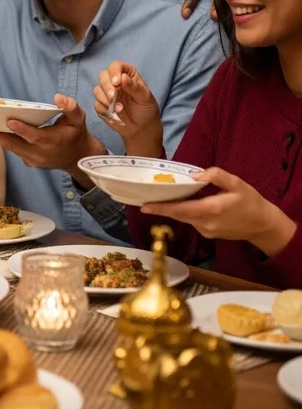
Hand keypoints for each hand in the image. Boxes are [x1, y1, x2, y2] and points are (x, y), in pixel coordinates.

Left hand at [0, 95, 104, 185]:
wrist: (78, 159)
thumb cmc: (76, 134)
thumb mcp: (78, 119)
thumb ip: (70, 107)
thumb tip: (58, 97)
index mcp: (50, 141)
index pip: (34, 136)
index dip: (22, 129)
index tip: (9, 121)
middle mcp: (38, 153)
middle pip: (12, 144)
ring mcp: (31, 159)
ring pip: (9, 147)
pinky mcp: (27, 161)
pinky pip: (12, 149)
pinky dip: (1, 140)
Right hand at [93, 61, 162, 153]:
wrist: (141, 128)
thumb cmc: (146, 109)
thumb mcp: (145, 97)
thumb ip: (135, 87)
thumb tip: (122, 77)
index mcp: (127, 74)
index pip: (115, 66)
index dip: (114, 72)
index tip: (117, 82)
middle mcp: (114, 81)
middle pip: (102, 76)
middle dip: (106, 86)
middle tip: (113, 97)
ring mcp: (106, 93)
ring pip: (97, 89)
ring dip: (105, 99)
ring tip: (119, 108)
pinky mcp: (101, 105)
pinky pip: (96, 103)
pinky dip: (104, 108)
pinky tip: (115, 113)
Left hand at [141, 168, 296, 255]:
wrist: (263, 225)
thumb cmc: (250, 201)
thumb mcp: (236, 183)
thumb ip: (216, 176)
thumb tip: (195, 175)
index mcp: (212, 209)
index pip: (181, 210)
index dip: (162, 208)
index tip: (145, 206)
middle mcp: (206, 223)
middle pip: (178, 215)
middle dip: (160, 209)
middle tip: (144, 201)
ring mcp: (206, 231)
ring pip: (184, 219)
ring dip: (172, 210)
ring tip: (159, 199)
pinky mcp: (208, 234)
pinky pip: (191, 221)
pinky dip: (183, 213)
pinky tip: (181, 204)